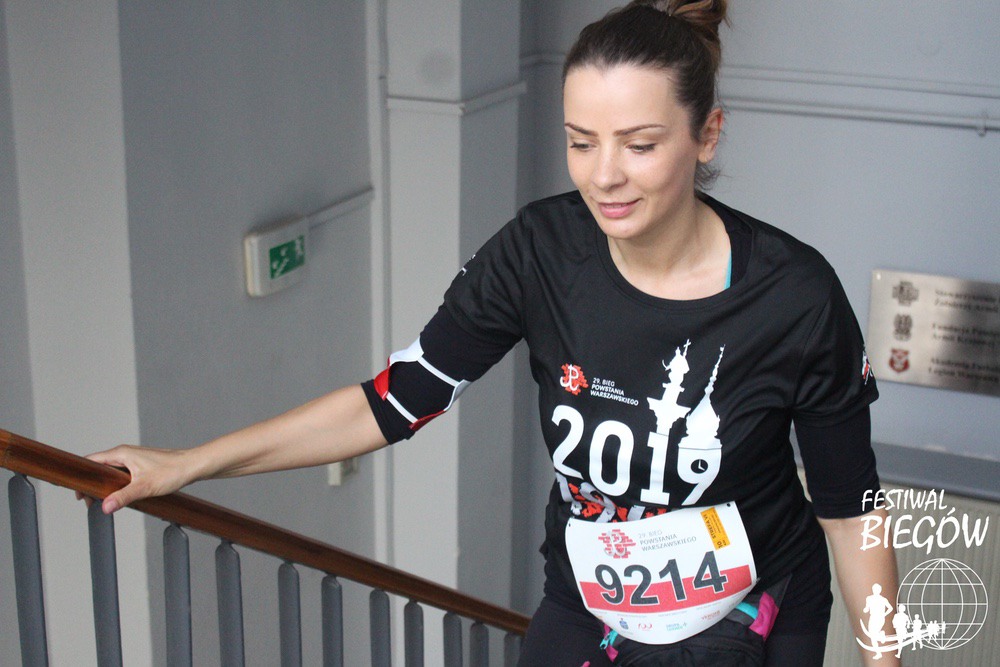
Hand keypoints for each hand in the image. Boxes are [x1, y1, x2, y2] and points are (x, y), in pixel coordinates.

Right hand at [79, 445, 196, 513]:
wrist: (192, 466)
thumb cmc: (172, 471)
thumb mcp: (144, 487)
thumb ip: (123, 497)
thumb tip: (104, 507)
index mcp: (121, 453)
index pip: (91, 461)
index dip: (81, 476)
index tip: (78, 492)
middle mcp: (125, 453)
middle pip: (98, 467)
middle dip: (91, 484)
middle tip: (89, 503)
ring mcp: (133, 459)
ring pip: (110, 471)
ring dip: (103, 485)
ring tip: (101, 502)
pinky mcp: (140, 465)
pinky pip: (120, 474)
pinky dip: (115, 484)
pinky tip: (118, 496)